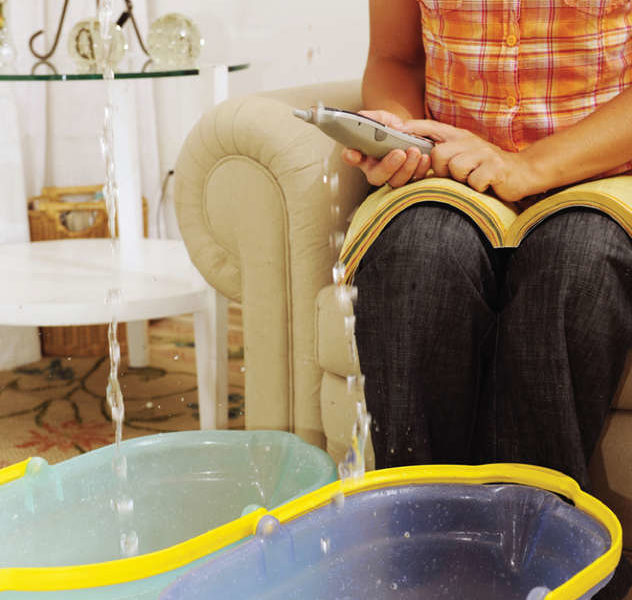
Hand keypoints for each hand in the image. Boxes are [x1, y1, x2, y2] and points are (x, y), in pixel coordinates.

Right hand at [341, 109, 430, 187]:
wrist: (415, 134)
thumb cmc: (395, 127)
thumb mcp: (384, 118)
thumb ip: (373, 117)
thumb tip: (365, 118)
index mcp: (364, 153)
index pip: (351, 156)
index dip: (351, 156)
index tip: (354, 154)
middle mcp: (375, 168)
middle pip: (375, 176)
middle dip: (387, 166)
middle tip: (399, 153)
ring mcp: (393, 176)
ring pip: (395, 181)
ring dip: (406, 168)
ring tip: (415, 151)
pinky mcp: (409, 179)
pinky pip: (414, 181)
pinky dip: (420, 169)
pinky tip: (425, 157)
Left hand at [401, 119, 538, 202]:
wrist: (523, 172)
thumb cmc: (486, 167)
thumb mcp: (463, 156)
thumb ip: (442, 154)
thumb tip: (413, 158)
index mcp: (459, 137)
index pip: (431, 127)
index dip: (413, 128)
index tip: (396, 128)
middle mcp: (470, 141)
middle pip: (439, 154)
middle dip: (441, 170)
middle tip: (455, 177)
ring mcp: (484, 153)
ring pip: (455, 168)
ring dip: (461, 181)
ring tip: (472, 180)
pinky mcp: (496, 168)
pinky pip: (474, 182)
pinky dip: (477, 188)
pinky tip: (484, 185)